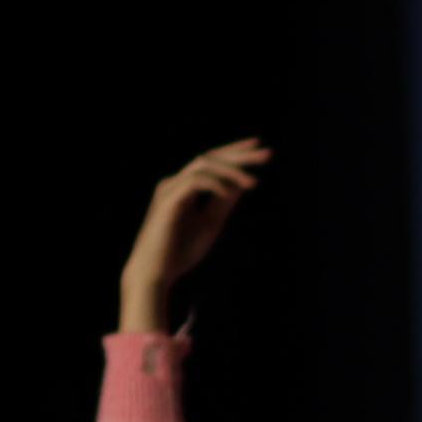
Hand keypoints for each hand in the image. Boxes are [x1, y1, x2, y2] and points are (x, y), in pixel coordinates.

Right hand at [119, 139, 272, 331]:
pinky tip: (229, 193)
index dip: (235, 152)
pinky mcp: (167, 201)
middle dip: (239, 155)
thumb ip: (224, 203)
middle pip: (209, 157)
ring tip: (253, 182)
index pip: (211, 161)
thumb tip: (242, 183)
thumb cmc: (179, 252)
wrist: (154, 274)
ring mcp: (169, 190)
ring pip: (203, 165)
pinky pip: (193, 182)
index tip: (259, 148)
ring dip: (231, 171)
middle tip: (267, 154)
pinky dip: (214, 184)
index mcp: (184, 187)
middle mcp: (175, 183)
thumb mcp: (210, 223)